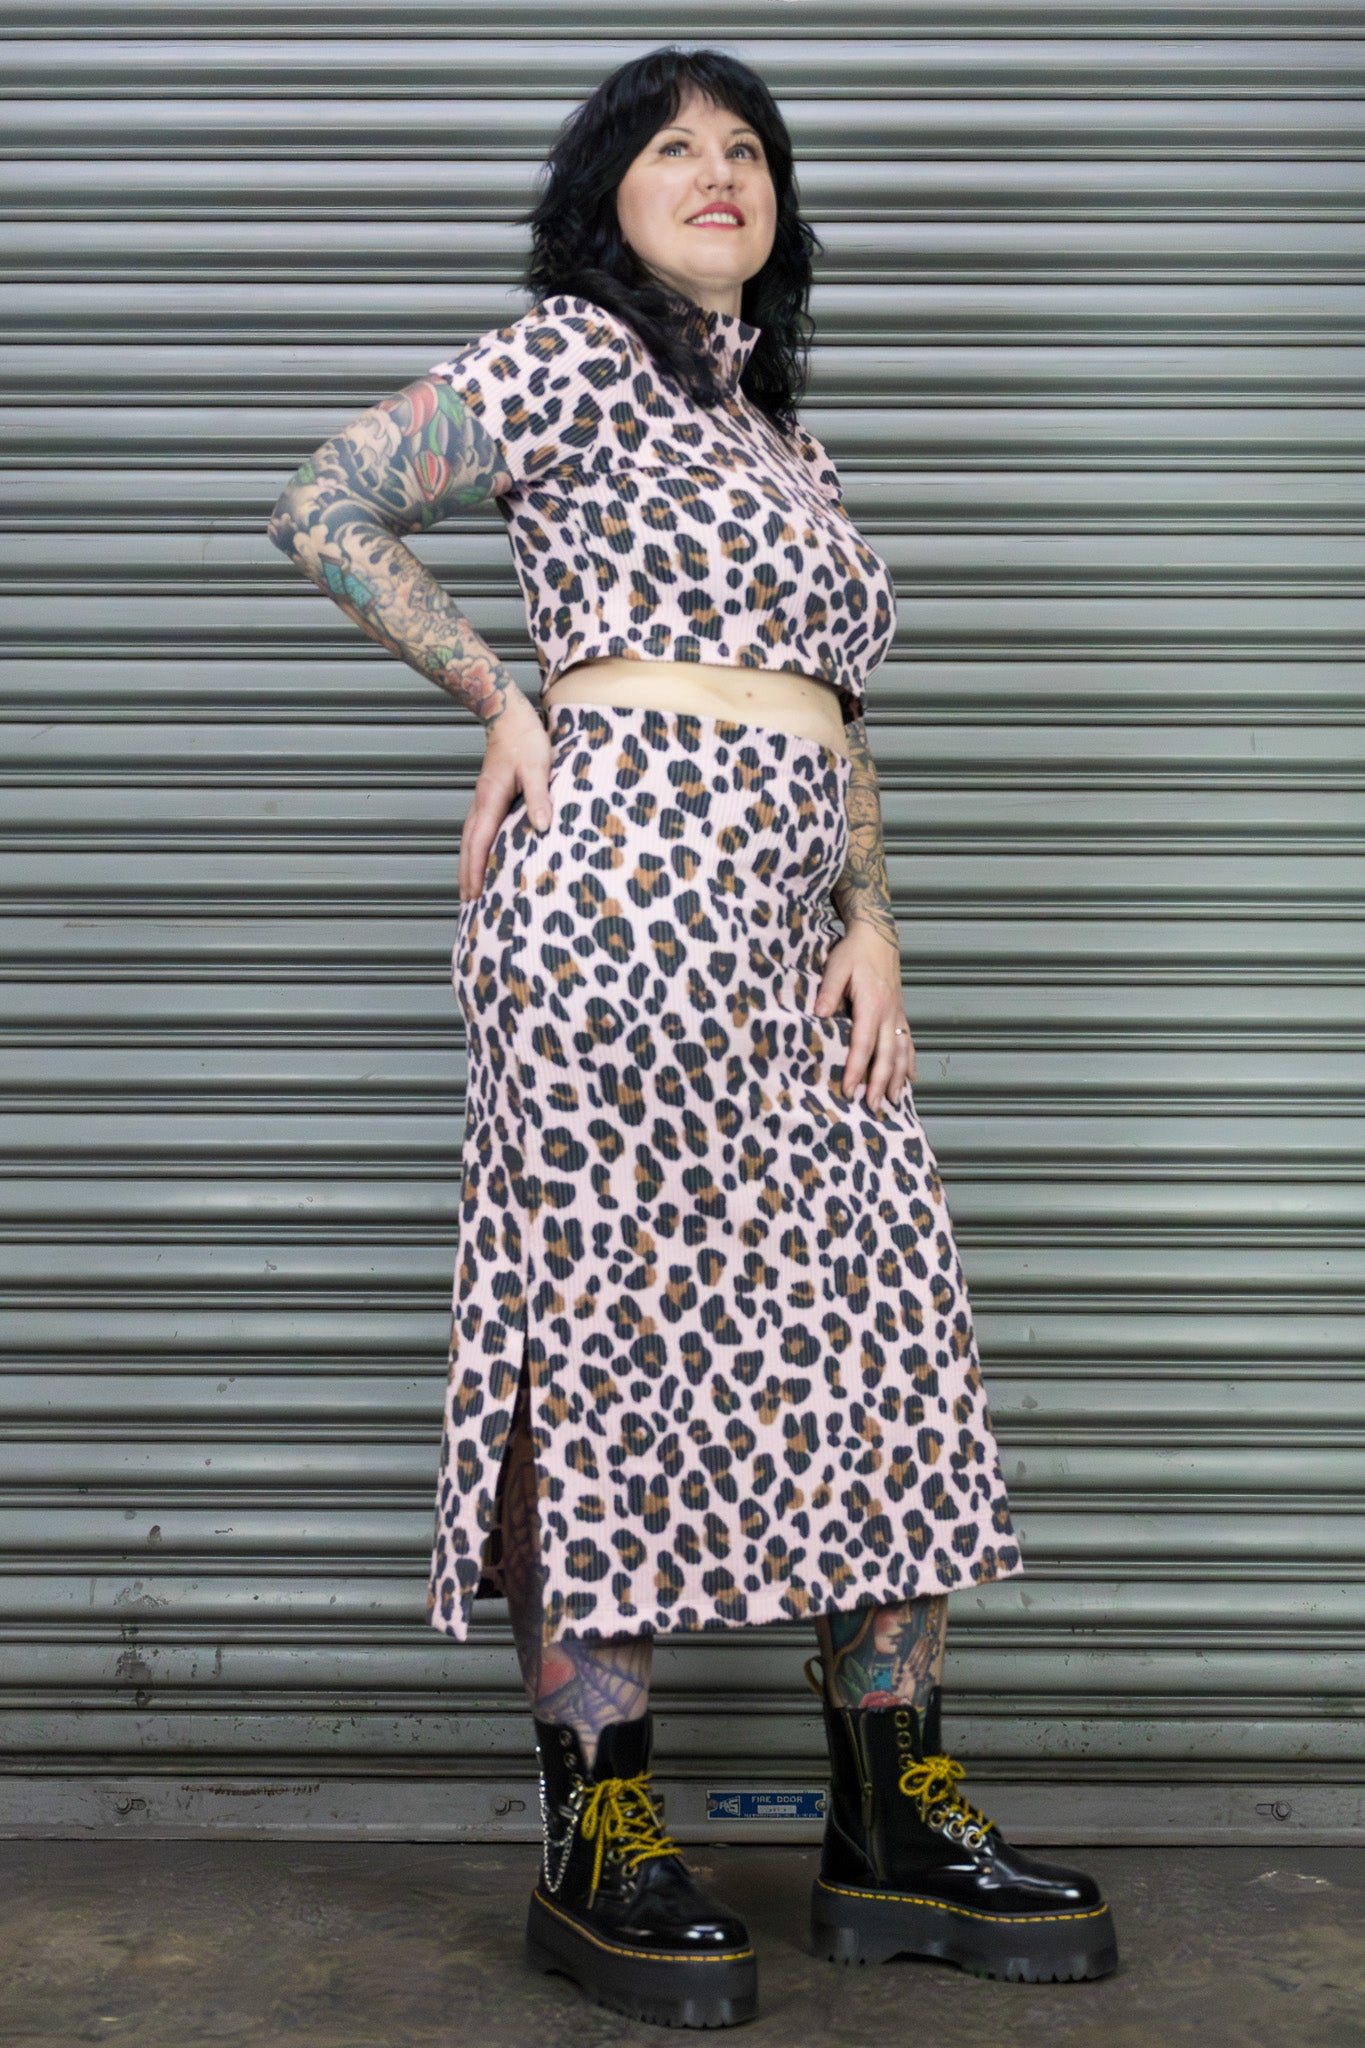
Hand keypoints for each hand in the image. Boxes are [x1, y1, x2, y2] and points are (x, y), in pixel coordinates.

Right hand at [458, 694, 552, 902]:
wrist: (509, 716)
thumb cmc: (526, 740)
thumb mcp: (538, 768)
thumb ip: (538, 797)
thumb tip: (541, 828)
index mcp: (491, 799)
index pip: (479, 842)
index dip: (475, 869)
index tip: (473, 892)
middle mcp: (481, 803)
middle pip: (467, 845)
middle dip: (466, 873)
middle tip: (466, 901)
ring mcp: (483, 800)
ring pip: (469, 838)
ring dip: (468, 862)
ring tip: (469, 886)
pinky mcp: (489, 797)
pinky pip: (477, 829)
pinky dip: (475, 848)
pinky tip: (482, 856)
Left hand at [813, 923, 915, 1112]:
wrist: (878, 936)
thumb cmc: (854, 952)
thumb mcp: (836, 966)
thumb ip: (829, 990)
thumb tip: (819, 1014)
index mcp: (872, 1005)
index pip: (863, 1043)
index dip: (857, 1068)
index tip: (849, 1089)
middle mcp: (889, 1014)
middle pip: (887, 1055)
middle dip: (879, 1083)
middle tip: (872, 1107)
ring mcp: (897, 1015)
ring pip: (902, 1052)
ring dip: (897, 1079)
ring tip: (892, 1101)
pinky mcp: (900, 1014)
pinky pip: (909, 1042)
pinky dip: (910, 1062)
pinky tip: (911, 1079)